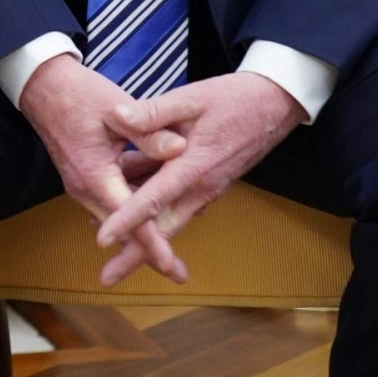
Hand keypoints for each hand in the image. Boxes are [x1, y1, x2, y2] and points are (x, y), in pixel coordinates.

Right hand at [18, 53, 190, 285]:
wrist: (43, 86)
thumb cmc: (79, 94)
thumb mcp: (117, 109)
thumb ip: (149, 131)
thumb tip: (181, 148)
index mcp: (94, 175)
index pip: (128, 217)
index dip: (151, 243)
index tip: (170, 266)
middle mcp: (85, 188)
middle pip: (120, 230)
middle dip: (149, 250)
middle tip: (179, 273)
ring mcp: (82, 185)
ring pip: (116, 218)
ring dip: (142, 230)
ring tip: (173, 248)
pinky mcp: (84, 179)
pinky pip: (111, 202)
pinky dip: (133, 208)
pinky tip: (156, 204)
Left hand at [95, 73, 305, 282]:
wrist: (275, 105)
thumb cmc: (234, 99)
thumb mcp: (191, 98)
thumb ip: (153, 111)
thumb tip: (116, 116)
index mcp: (193, 167)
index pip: (153, 199)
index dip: (127, 220)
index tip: (102, 240)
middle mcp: (201, 187)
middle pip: (163, 228)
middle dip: (136, 255)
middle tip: (107, 278)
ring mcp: (206, 189)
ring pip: (170, 220)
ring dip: (145, 239)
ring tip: (112, 256)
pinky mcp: (207, 184)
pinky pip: (177, 205)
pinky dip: (154, 215)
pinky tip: (130, 212)